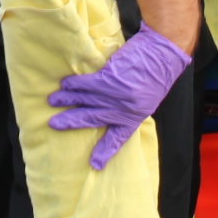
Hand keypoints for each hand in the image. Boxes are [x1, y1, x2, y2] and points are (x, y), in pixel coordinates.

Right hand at [46, 23, 191, 170]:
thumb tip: (110, 108)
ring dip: (67, 100)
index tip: (94, 164)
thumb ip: (130, 106)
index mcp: (135, 116)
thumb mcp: (148, 98)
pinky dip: (74, 84)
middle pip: (92, 118)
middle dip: (71, 121)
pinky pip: (86, 84)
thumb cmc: (158, 73)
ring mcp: (116, 94)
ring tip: (52, 100)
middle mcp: (123, 108)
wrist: (164, 52)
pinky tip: (64, 84)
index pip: (118, 137)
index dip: (105, 152)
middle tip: (54, 124)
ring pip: (85, 99)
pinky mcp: (110, 79)